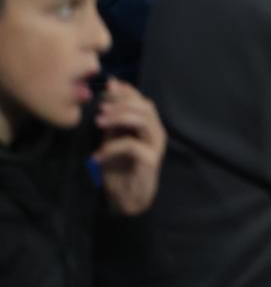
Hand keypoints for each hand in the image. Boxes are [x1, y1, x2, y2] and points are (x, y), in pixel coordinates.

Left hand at [96, 79, 165, 216]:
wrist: (126, 199)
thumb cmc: (119, 168)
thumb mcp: (112, 139)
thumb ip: (113, 118)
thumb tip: (112, 88)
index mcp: (149, 125)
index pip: (143, 100)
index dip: (127, 91)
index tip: (108, 88)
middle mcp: (157, 132)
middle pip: (146, 107)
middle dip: (122, 103)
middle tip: (100, 109)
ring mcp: (156, 145)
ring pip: (143, 121)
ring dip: (119, 118)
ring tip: (99, 123)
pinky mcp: (151, 160)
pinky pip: (131, 145)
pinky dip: (111, 148)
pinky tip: (97, 156)